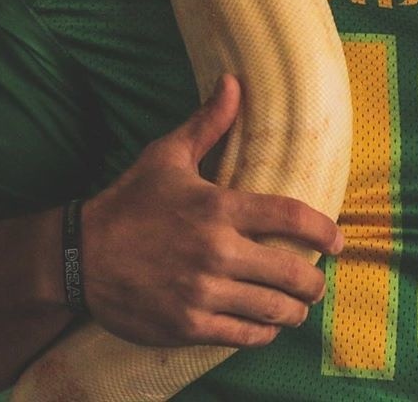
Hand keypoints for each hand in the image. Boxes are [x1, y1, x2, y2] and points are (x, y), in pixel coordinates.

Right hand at [80, 73, 343, 347]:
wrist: (78, 257)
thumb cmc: (129, 201)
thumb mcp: (167, 155)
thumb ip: (208, 122)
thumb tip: (233, 82)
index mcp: (218, 208)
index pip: (289, 217)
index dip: (324, 230)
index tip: (339, 239)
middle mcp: (216, 252)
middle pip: (290, 272)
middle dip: (314, 280)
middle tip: (319, 281)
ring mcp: (201, 293)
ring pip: (271, 309)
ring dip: (294, 311)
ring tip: (300, 307)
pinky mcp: (186, 326)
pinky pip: (241, 335)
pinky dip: (262, 333)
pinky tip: (267, 327)